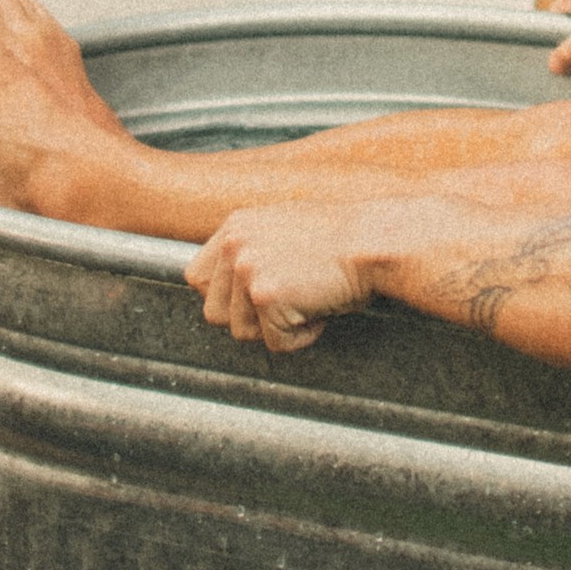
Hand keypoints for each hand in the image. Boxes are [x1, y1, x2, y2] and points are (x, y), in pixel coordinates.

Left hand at [186, 204, 368, 349]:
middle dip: (249, 319)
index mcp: (235, 226)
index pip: (197, 278)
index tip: (252, 301)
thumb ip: (252, 249)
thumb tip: (234, 285)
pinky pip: (276, 343)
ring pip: (242, 332)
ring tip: (308, 300)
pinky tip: (320, 310)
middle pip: (213, 312)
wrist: (374, 240)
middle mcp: (234, 245)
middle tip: (288, 302)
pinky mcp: (267, 296)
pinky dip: (302, 337)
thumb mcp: (283, 227)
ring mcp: (248, 269)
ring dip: (277, 327)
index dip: (224, 298)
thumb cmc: (342, 238)